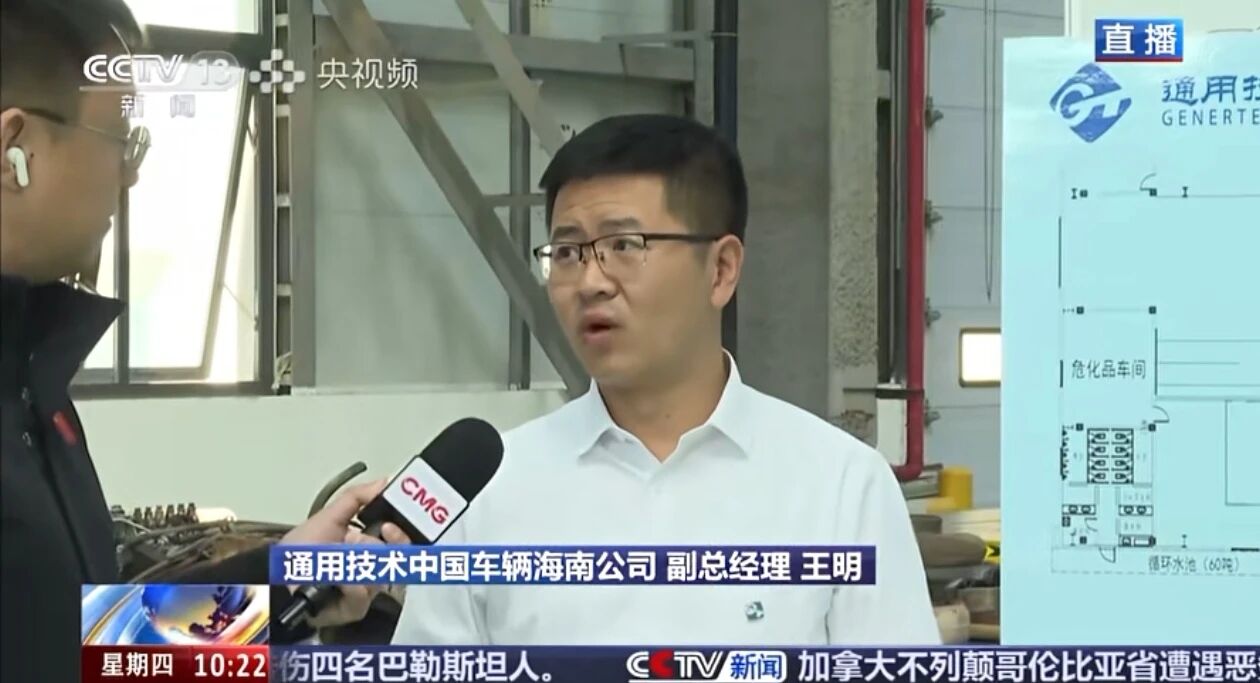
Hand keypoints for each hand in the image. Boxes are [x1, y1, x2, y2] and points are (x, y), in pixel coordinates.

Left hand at [279, 479, 410, 627]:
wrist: (278, 579)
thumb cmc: (301, 547)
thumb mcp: (329, 516)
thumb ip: (357, 497)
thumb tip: (386, 480)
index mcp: (366, 543)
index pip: (398, 539)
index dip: (401, 531)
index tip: (393, 523)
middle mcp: (371, 566)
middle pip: (399, 557)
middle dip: (393, 543)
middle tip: (384, 532)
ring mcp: (366, 589)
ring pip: (384, 574)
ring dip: (361, 562)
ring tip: (341, 559)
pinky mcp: (357, 608)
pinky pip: (365, 593)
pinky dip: (349, 583)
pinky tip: (335, 579)